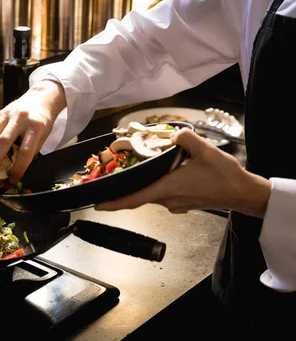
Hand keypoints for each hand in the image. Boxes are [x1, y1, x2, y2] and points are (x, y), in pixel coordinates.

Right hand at [0, 80, 65, 182]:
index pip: (26, 151)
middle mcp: (20, 118)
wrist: (42, 97)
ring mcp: (8, 114)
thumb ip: (31, 150)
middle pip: (4, 142)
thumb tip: (14, 170)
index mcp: (36, 126)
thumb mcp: (43, 136)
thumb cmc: (43, 121)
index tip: (13, 179)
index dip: (19, 167)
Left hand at [93, 128, 270, 217]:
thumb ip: (184, 138)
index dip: (113, 203)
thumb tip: (171, 135)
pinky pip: (163, 194)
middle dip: (125, 187)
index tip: (96, 205)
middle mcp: (168, 200)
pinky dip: (156, 184)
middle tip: (111, 177)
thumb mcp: (204, 149)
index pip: (133, 199)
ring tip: (135, 169)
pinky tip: (161, 172)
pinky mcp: (183, 203)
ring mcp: (175, 204)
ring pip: (152, 193)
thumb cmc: (224, 175)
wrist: (243, 193)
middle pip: (139, 194)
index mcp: (167, 188)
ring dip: (143, 183)